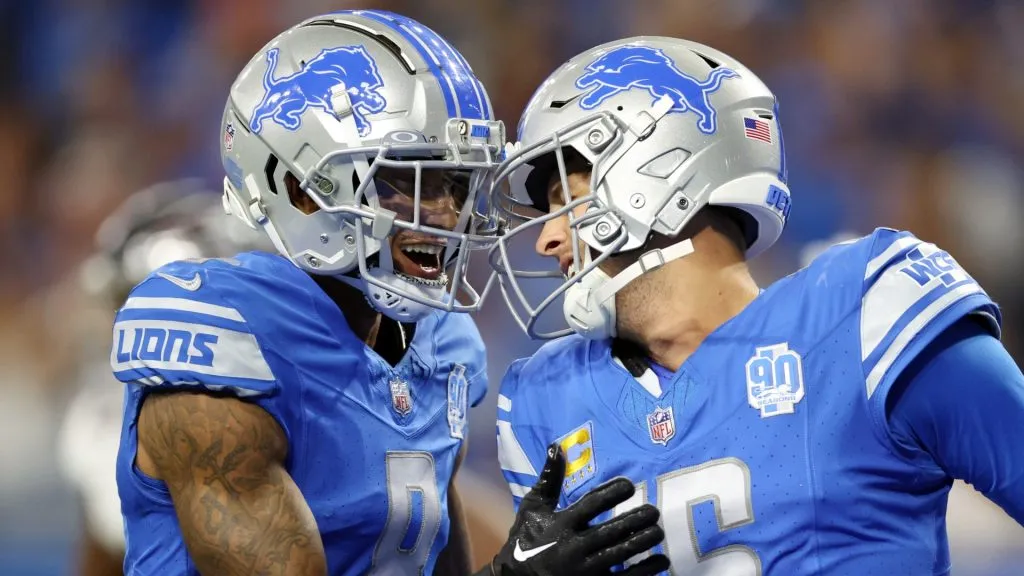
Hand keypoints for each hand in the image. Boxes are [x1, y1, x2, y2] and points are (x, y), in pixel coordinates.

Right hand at [488, 443, 669, 575]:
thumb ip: (548, 478)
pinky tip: (661, 561)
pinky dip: (646, 570)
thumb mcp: (533, 507)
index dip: (612, 493)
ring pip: (620, 555)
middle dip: (636, 520)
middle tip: (654, 511)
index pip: (591, 505)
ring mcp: (584, 570)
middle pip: (611, 531)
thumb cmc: (527, 538)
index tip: (629, 485)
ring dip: (643, 542)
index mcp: (561, 524)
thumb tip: (556, 446)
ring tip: (658, 531)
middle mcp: (573, 547)